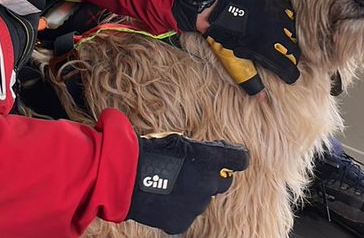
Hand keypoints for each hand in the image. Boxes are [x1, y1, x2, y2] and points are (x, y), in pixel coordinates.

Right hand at [126, 133, 248, 233]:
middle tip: (191, 173)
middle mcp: (208, 184)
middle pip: (222, 182)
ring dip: (192, 193)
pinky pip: (185, 214)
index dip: (235, 157)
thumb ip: (200, 152)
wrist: (124, 177)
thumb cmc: (148, 152)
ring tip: (169, 185)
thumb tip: (207, 157)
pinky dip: (177, 208)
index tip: (231, 157)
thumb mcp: (178, 141)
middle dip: (211, 177)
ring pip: (201, 200)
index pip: (239, 159)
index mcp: (210, 160)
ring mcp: (196, 206)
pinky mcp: (181, 222)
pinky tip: (162, 199)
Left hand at [204, 0, 299, 93]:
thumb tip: (262, 99)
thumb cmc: (223, 40)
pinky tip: (280, 27)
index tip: (290, 78)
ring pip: (294, 34)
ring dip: (289, 41)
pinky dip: (288, 23)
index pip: (290, 69)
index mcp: (265, 51)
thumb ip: (249, 81)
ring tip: (281, 43)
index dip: (291, 76)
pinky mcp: (274, 5)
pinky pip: (290, 16)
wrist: (215, 13)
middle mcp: (274, 34)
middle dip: (290, 59)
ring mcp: (275, 18)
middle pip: (295, 53)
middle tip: (283, 60)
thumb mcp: (233, 64)